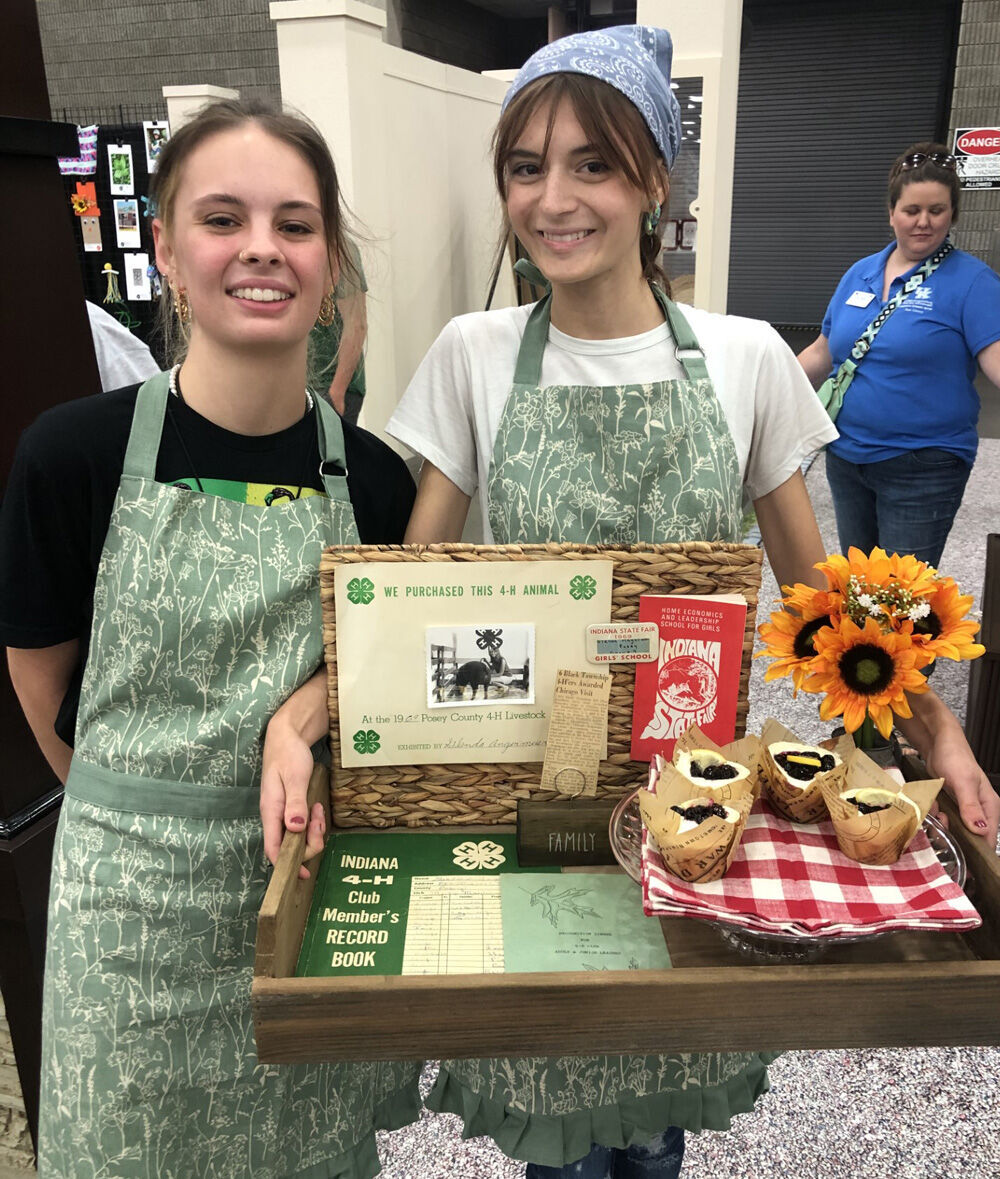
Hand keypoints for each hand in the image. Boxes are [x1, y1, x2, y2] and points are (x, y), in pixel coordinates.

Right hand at [260, 670, 329, 877]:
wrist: (287, 734)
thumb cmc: (288, 754)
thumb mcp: (294, 777)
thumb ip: (295, 803)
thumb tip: (295, 828)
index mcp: (270, 810)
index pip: (273, 848)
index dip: (286, 864)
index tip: (302, 873)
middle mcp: (274, 815)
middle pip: (288, 845)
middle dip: (308, 842)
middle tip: (320, 823)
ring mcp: (282, 811)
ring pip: (296, 835)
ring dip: (312, 830)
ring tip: (319, 811)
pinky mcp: (290, 806)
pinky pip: (300, 823)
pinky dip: (311, 820)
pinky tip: (317, 807)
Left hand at [924, 729, 999, 849]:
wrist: (937, 744)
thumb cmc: (955, 757)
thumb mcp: (963, 782)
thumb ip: (971, 806)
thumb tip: (980, 829)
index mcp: (989, 807)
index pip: (989, 838)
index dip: (976, 850)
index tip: (961, 856)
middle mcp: (979, 810)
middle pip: (969, 836)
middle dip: (953, 833)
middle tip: (942, 822)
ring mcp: (963, 807)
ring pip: (953, 827)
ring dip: (941, 822)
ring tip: (936, 810)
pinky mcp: (949, 803)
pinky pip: (942, 816)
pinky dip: (935, 813)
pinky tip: (932, 804)